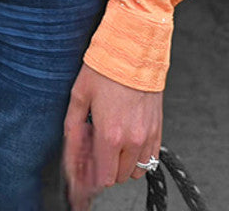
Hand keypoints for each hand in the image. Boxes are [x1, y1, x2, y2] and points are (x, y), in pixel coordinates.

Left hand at [62, 63, 162, 210]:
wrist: (133, 51)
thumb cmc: (106, 68)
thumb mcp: (80, 94)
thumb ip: (73, 124)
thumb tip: (71, 142)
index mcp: (110, 134)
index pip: (103, 177)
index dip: (91, 175)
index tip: (85, 166)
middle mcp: (131, 140)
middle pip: (118, 177)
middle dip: (104, 168)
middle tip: (95, 150)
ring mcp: (147, 136)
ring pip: (136, 170)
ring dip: (121, 164)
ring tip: (111, 145)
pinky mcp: (157, 128)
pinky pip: (151, 158)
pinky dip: (139, 158)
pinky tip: (127, 142)